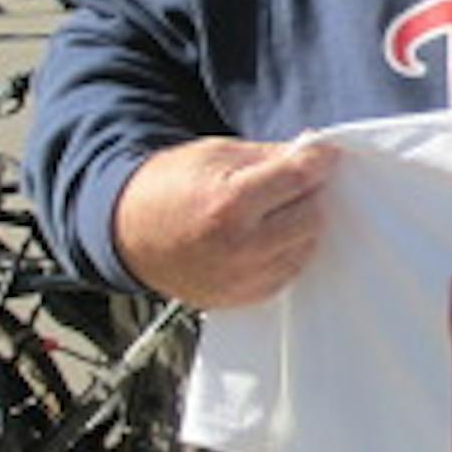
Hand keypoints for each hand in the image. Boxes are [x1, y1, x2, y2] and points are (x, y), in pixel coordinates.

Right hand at [113, 137, 338, 309]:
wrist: (127, 232)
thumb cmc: (170, 186)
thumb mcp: (217, 155)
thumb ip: (272, 155)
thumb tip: (317, 153)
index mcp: (231, 204)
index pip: (300, 179)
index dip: (319, 160)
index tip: (324, 154)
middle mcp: (240, 247)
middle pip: (312, 214)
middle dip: (306, 194)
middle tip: (290, 184)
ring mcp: (242, 278)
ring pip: (306, 245)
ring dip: (299, 224)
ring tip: (271, 211)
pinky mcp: (243, 298)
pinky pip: (289, 271)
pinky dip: (286, 251)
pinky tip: (264, 236)